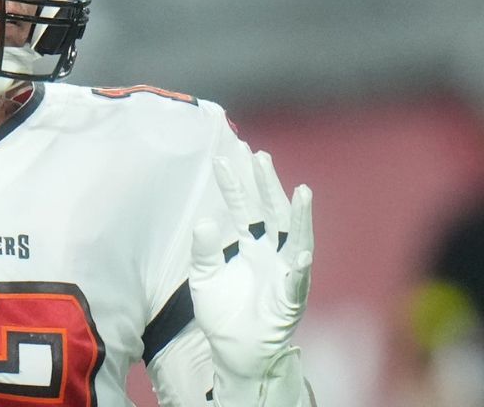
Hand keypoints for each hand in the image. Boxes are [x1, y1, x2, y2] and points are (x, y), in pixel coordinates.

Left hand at [190, 151, 313, 403]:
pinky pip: (297, 284)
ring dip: (300, 218)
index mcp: (251, 245)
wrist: (233, 351)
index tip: (223, 157)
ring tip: (302, 192)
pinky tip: (300, 254)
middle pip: (272, 213)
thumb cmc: (222, 312)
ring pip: (296, 241)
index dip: (235, 184)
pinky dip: (299, 269)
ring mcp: (284, 275)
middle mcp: (272, 254)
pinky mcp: (290, 301)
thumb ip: (204, 250)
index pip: (243, 208)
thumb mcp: (204, 276)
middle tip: (258, 155)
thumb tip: (204, 219)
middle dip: (266, 185)